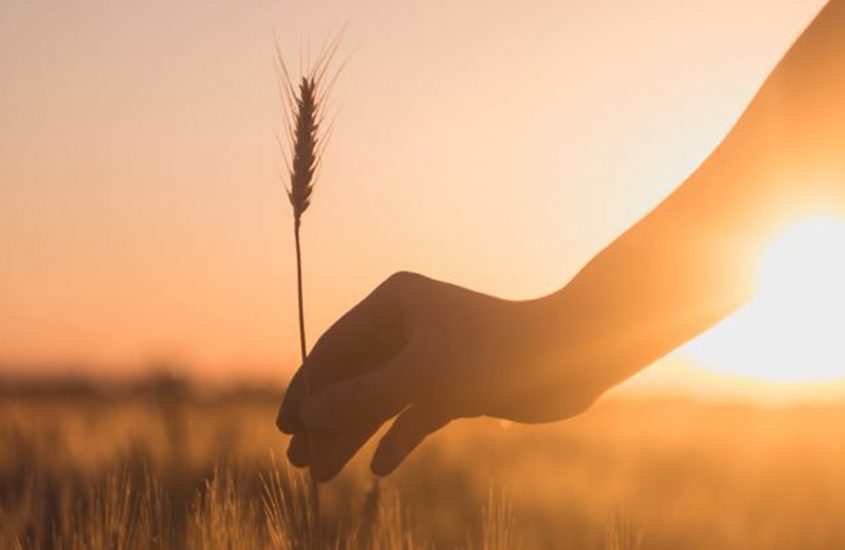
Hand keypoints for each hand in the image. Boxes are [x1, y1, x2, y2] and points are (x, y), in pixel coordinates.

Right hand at [276, 272, 598, 480]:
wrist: (572, 358)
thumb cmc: (495, 353)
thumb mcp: (421, 376)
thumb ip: (362, 396)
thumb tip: (309, 415)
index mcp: (395, 302)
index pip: (335, 346)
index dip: (307, 387)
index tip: (284, 427)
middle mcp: (409, 324)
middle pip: (354, 375)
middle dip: (327, 418)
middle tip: (298, 461)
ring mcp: (432, 353)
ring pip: (381, 398)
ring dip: (355, 434)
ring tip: (324, 475)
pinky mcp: (455, 382)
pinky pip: (415, 413)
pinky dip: (398, 438)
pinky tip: (381, 468)